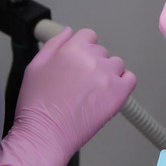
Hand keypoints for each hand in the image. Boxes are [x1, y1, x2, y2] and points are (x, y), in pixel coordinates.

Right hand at [0, 27, 136, 165]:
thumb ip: (54, 44)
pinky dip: (123, 84)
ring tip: (93, 91)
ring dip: (108, 74)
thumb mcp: (35, 66)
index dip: (84, 48)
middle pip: (102, 52)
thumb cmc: (37, 105)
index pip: (89, 35)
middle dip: (93, 64)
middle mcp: (92, 59)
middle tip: (80, 84)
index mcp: (72, 49)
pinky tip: (110, 93)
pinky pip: (130, 79)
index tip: (80, 62)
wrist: (45, 133)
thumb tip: (70, 32)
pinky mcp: (119, 93)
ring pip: (116, 65)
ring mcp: (108, 76)